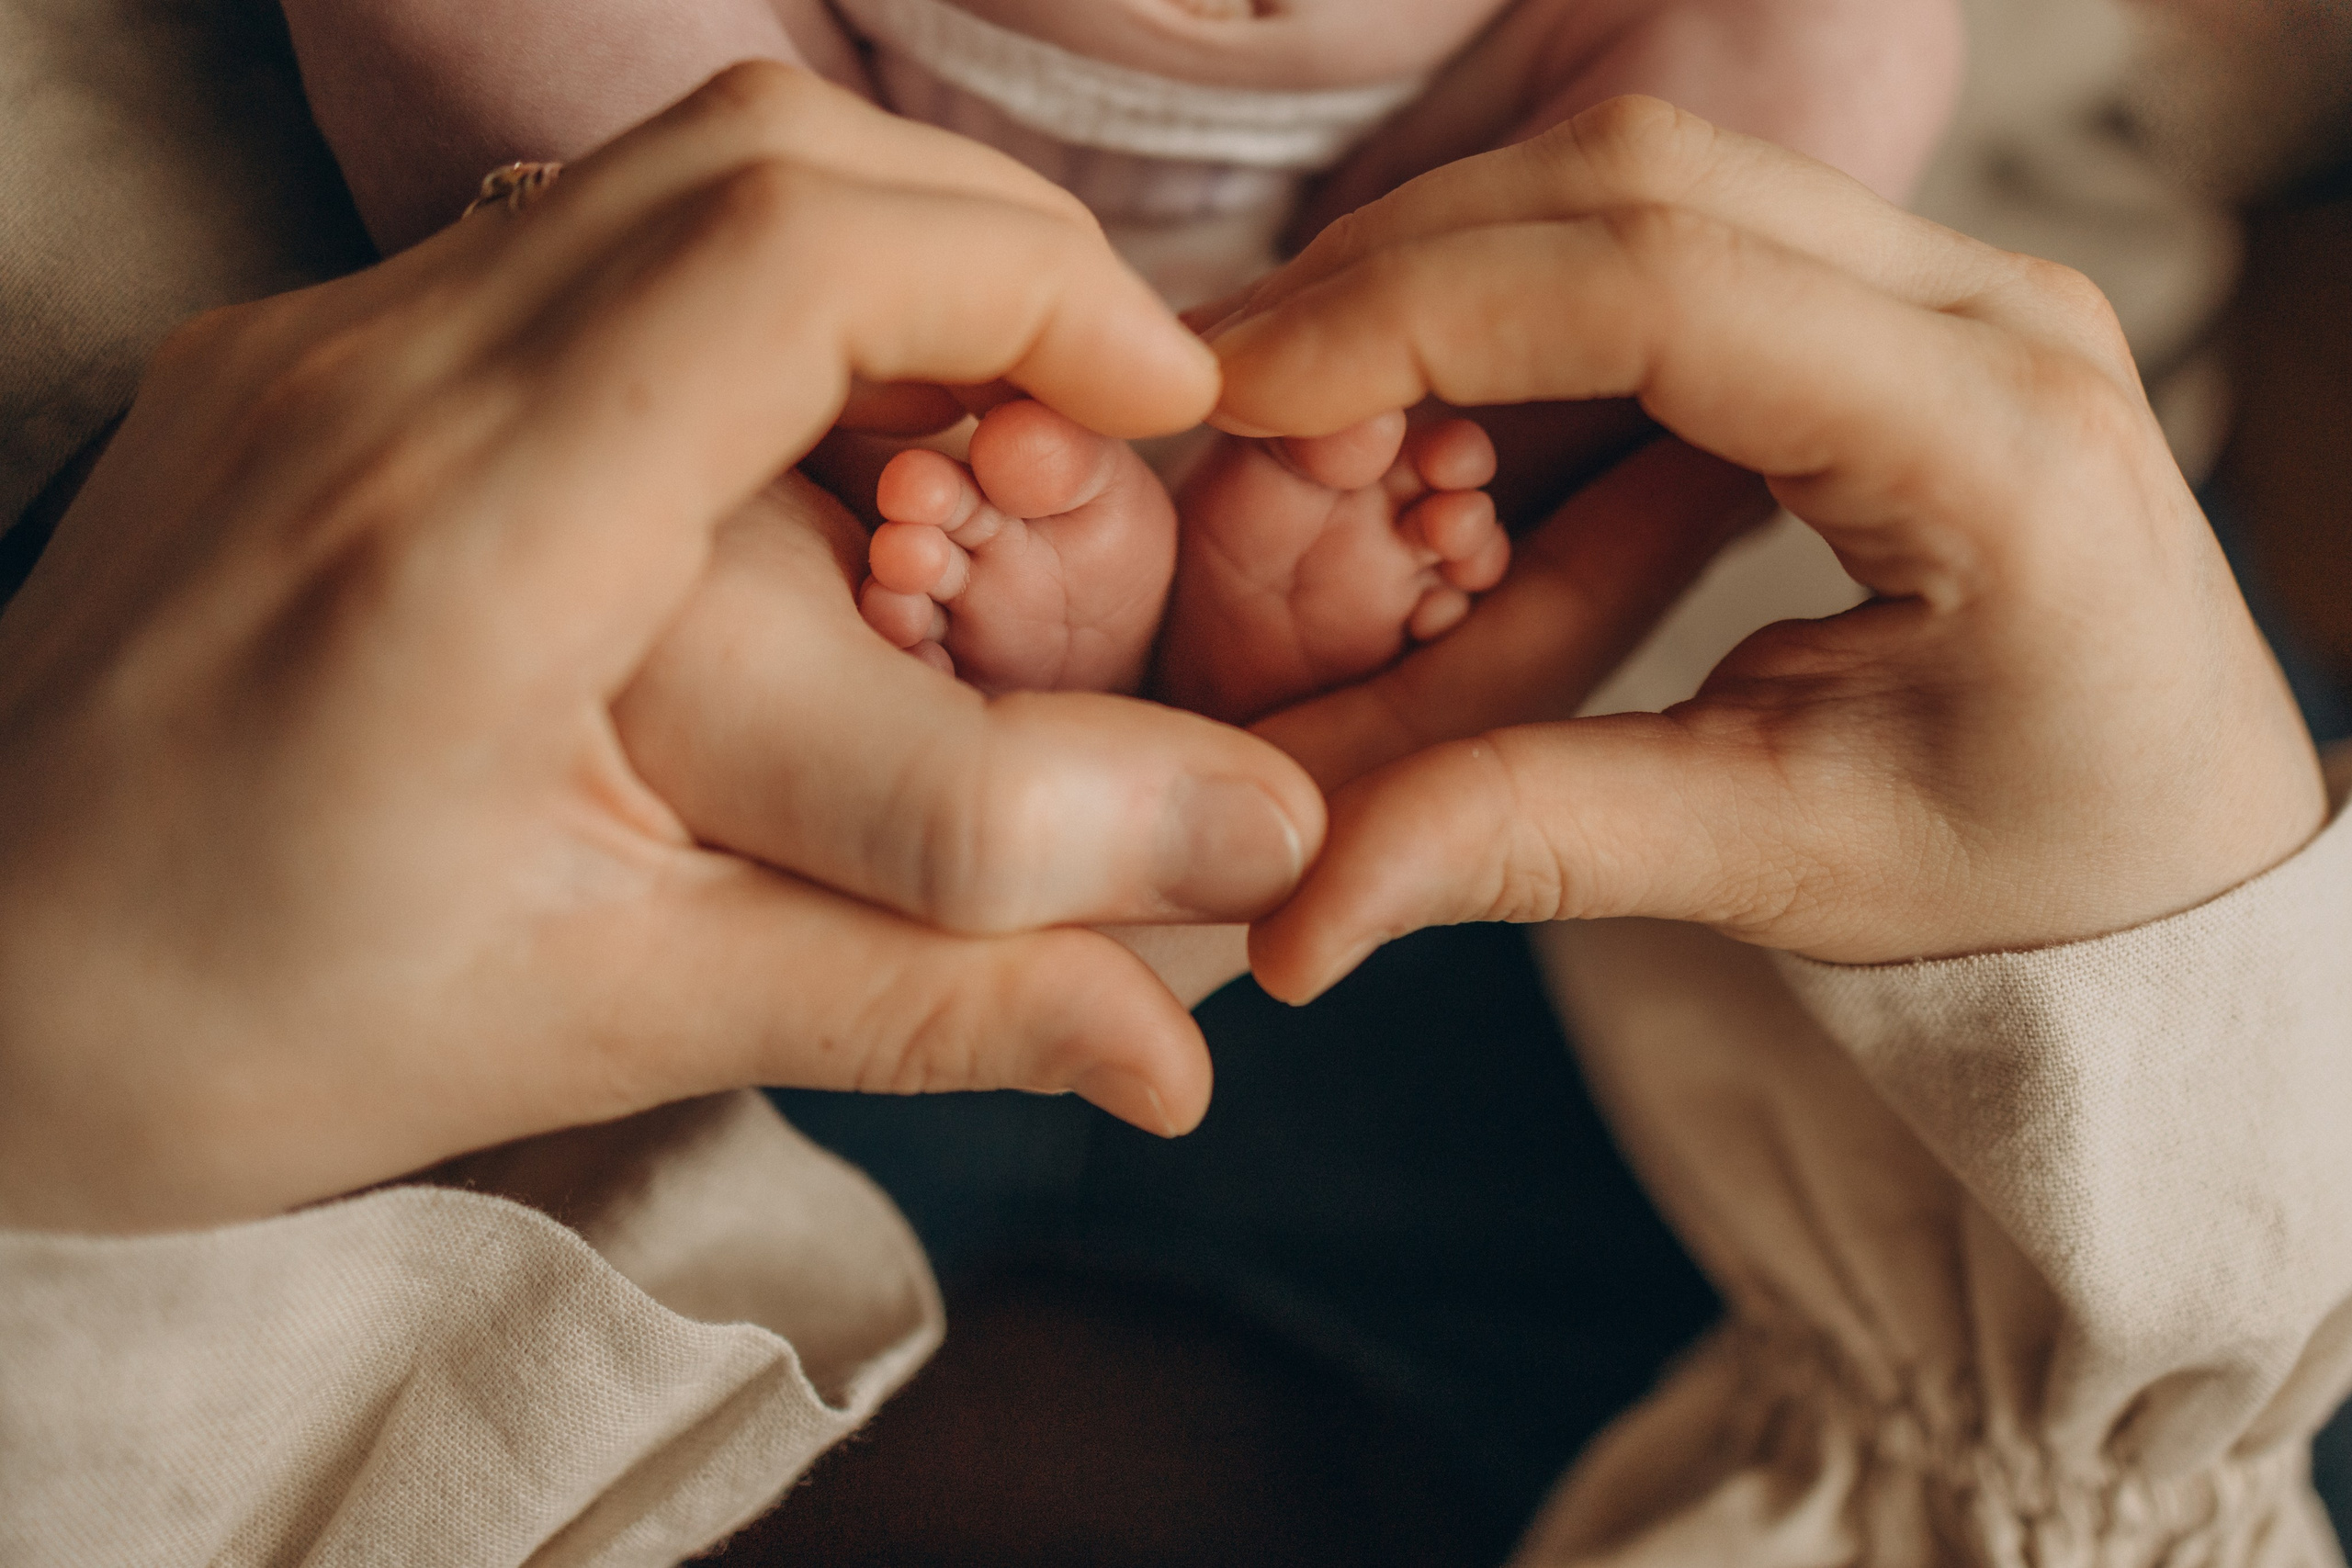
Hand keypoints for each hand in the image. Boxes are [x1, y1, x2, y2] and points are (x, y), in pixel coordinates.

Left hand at [0, 67, 1321, 1232]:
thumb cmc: (241, 1034)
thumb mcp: (608, 1025)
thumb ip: (927, 998)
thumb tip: (1183, 1047)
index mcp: (462, 550)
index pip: (789, 259)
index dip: (1030, 286)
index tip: (1163, 401)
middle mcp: (373, 383)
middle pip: (755, 155)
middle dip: (989, 247)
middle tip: (1105, 403)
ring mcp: (318, 342)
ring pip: (667, 167)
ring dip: (875, 251)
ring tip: (976, 428)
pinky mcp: (302, 354)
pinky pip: (574, 235)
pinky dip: (751, 287)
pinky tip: (800, 444)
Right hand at [1215, 98, 2326, 997]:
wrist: (2179, 840)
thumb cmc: (2028, 865)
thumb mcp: (1783, 864)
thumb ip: (1532, 844)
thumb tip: (1292, 916)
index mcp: (1990, 441)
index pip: (1661, 284)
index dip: (1418, 313)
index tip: (1240, 390)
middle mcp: (1991, 313)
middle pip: (1639, 183)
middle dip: (1401, 264)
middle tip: (1230, 380)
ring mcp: (1951, 286)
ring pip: (1646, 180)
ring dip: (1451, 261)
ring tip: (1302, 386)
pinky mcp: (1897, 303)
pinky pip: (1675, 232)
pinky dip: (1519, 290)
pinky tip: (1422, 389)